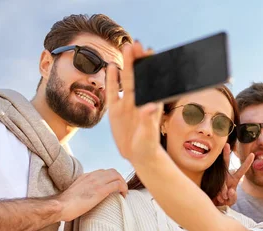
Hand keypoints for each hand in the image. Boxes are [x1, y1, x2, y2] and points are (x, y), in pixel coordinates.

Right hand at [57, 169, 127, 220]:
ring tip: (123, 194)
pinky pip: (118, 185)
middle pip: (113, 171)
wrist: (61, 206)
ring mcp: (97, 182)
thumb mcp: (75, 192)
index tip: (114, 188)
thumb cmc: (66, 204)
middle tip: (121, 191)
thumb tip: (88, 195)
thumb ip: (83, 189)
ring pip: (117, 176)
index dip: (112, 179)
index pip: (103, 172)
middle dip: (120, 180)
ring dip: (123, 184)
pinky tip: (123, 196)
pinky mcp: (101, 190)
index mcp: (86, 176)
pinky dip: (124, 189)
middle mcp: (92, 176)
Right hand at [107, 41, 163, 165]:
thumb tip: (150, 106)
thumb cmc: (148, 146)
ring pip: (126, 80)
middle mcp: (138, 101)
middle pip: (138, 76)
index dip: (150, 67)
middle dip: (137, 60)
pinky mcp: (116, 111)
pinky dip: (112, 80)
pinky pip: (113, 92)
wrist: (139, 155)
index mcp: (149, 104)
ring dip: (126, 65)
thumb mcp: (148, 134)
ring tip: (126, 48)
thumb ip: (148, 120)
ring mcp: (127, 104)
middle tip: (136, 43)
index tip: (150, 52)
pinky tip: (112, 67)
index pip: (150, 81)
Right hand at [213, 144, 254, 205]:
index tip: (252, 154)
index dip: (247, 162)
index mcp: (235, 179)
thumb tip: (230, 190)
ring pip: (222, 181)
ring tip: (224, 198)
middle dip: (226, 153)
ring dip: (224, 193)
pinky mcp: (212, 183)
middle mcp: (226, 176)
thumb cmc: (226, 200)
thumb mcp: (232, 200)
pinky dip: (220, 196)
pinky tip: (219, 198)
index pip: (242, 169)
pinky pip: (218, 188)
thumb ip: (233, 197)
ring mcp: (219, 178)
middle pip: (226, 162)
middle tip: (226, 144)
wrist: (215, 204)